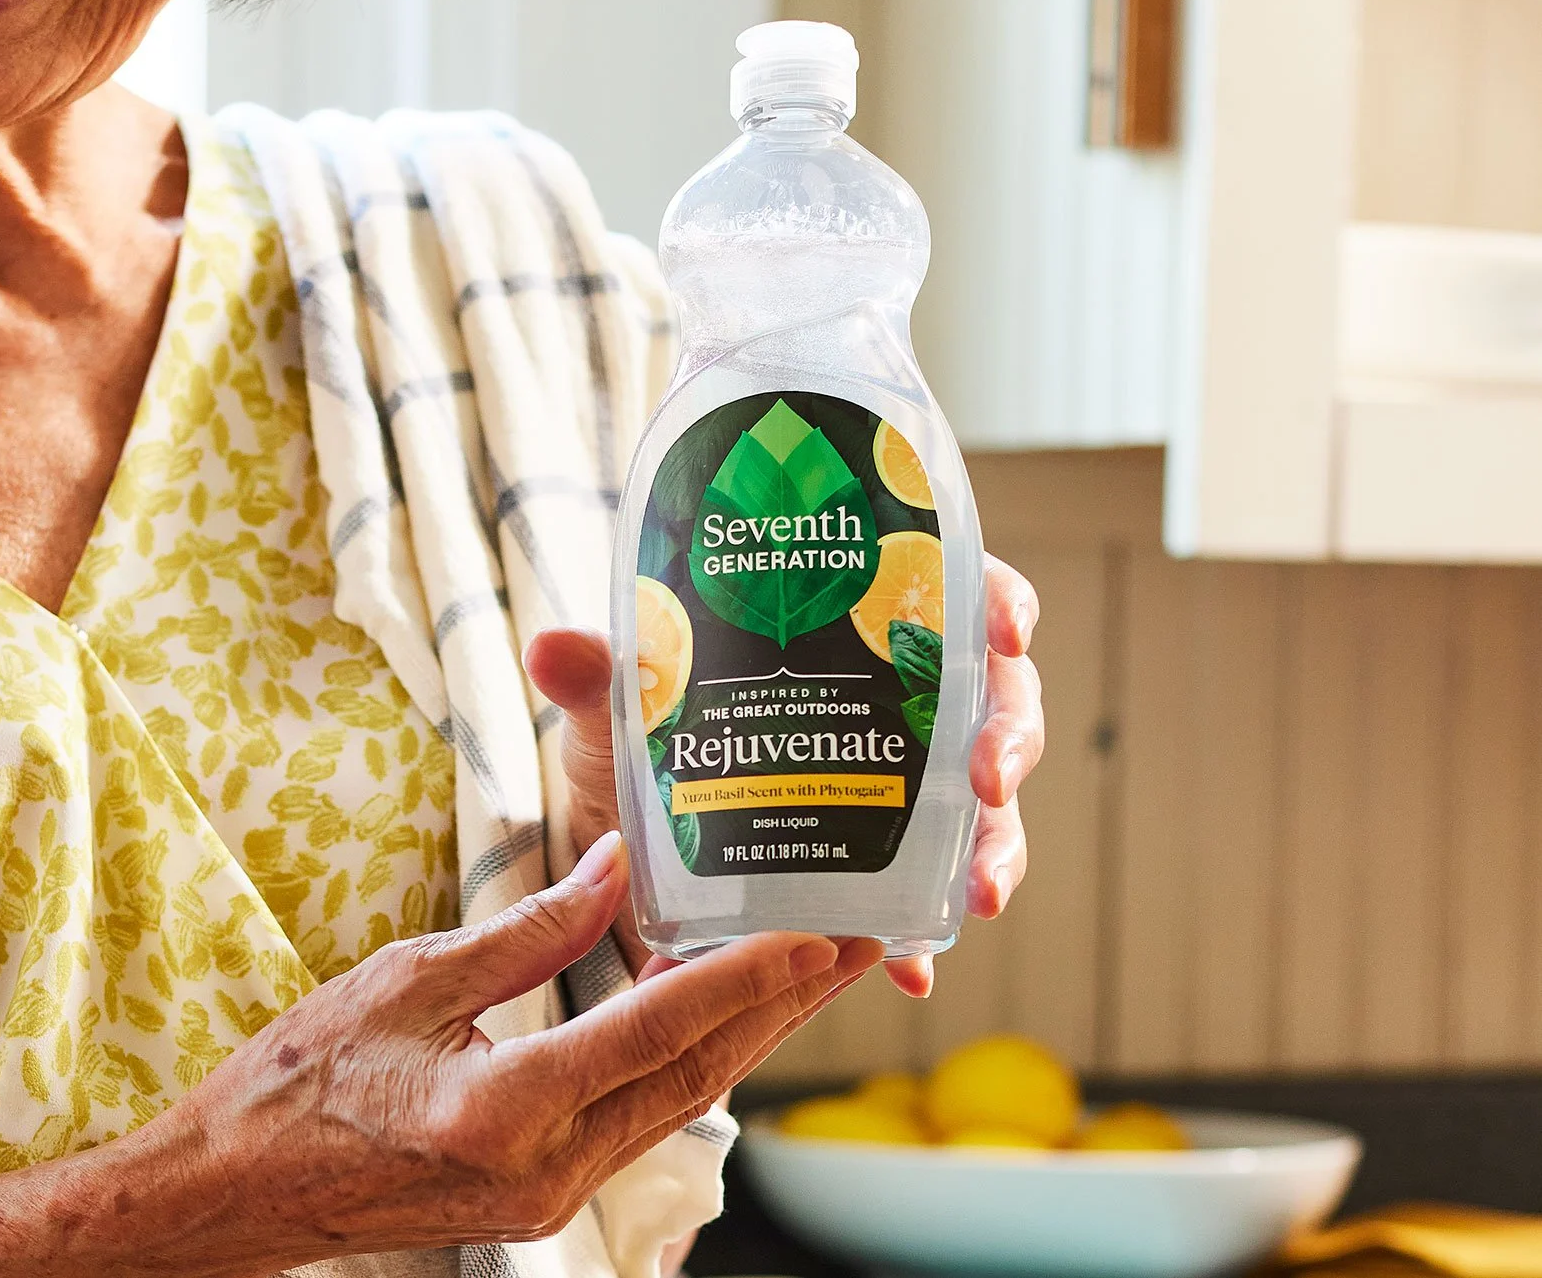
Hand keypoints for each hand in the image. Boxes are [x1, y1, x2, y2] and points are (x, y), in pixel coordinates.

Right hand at [168, 834, 884, 1263]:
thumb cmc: (299, 1082)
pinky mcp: (543, 1191)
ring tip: (816, 968)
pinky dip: (691, 1058)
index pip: (658, 1031)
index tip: (820, 929)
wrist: (238, 1192)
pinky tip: (720, 1014)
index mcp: (504, 1108)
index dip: (747, 977)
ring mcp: (549, 1191)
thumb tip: (613, 871)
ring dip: (752, 1032)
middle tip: (861, 938)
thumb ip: (524, 932)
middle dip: (786, 1003)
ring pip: (679, 1100)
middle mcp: (546, 1166)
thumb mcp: (407, 980)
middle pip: (696, 1074)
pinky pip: (641, 1115)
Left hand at [527, 552, 1044, 996]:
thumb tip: (554, 649)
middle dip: (1007, 740)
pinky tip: (915, 972)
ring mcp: (901, 790)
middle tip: (985, 780)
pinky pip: (923, 903)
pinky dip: (923, 939)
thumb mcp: (623, 702)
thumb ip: (604, 674)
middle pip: (993, 701)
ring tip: (979, 893)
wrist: (620, 830)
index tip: (1004, 630)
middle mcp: (896, 702)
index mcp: (853, 626)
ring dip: (995, 847)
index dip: (994, 602)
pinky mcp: (878, 872)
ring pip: (983, 808)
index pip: (946, 589)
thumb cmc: (642, 732)